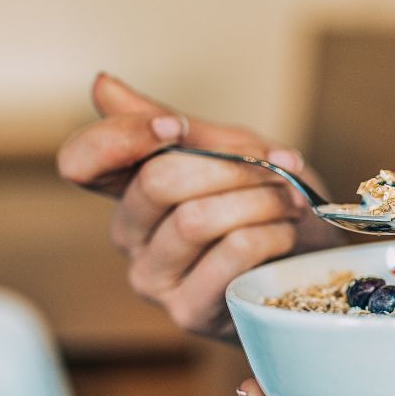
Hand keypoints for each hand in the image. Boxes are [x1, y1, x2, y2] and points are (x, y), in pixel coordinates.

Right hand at [57, 73, 341, 337]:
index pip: (80, 161)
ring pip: (196, 218)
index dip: (122, 137)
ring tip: (289, 201)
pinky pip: (230, 253)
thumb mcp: (230, 150)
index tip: (176, 127)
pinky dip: (270, 233)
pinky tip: (286, 233)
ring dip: (259, 200)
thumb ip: (173, 123)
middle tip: (277, 168)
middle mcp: (130, 236)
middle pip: (157, 181)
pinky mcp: (188, 311)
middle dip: (231, 166)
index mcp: (129, 190)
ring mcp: (153, 278)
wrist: (314, 261)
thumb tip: (101, 84)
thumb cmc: (268, 203)